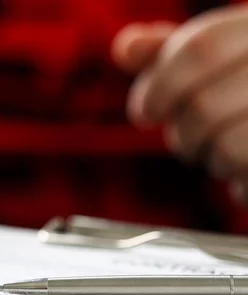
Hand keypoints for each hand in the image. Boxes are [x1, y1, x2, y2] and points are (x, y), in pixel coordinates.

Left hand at [113, 5, 247, 203]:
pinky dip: (236, 180)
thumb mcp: (213, 59)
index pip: (201, 47)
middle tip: (187, 139)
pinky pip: (245, 171)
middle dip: (181, 133)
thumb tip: (125, 48)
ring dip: (209, 158)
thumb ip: (168, 51)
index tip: (143, 113)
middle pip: (203, 105)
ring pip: (225, 146)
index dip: (160, 84)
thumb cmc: (244, 89)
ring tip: (222, 151)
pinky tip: (244, 169)